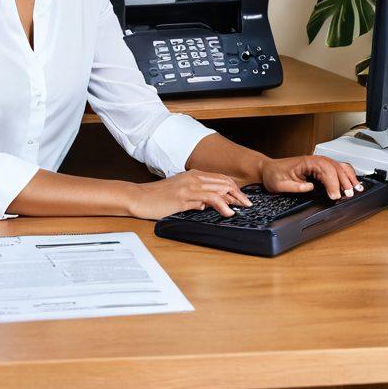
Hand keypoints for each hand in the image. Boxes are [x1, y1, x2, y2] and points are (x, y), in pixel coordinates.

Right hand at [127, 169, 252, 220]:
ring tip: (244, 208)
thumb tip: (205, 205)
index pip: (219, 179)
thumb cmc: (156, 199)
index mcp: (192, 175)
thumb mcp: (179, 197)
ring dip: (234, 198)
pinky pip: (208, 199)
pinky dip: (221, 205)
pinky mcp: (184, 196)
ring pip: (218, 188)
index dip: (234, 188)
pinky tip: (228, 213)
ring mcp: (189, 186)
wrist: (138, 198)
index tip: (243, 199)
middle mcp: (192, 177)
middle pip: (223, 182)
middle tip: (249, 204)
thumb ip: (194, 199)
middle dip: (239, 193)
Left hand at [260, 155, 360, 199]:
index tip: (335, 195)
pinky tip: (351, 183)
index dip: (332, 182)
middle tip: (347, 195)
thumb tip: (309, 187)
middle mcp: (313, 160)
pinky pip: (336, 168)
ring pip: (338, 166)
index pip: (325, 169)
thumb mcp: (278, 184)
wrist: (269, 169)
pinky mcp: (319, 168)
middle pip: (334, 167)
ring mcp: (317, 163)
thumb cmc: (273, 175)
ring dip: (348, 177)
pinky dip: (346, 175)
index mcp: (305, 162)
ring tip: (355, 189)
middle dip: (343, 181)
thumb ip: (293, 186)